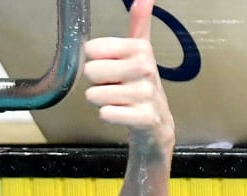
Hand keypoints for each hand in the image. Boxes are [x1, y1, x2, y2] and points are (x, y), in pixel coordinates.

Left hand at [82, 0, 174, 157]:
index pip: (93, 49)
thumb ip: (139, 23)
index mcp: (141, 49)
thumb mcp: (140, 52)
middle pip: (90, 71)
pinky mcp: (144, 118)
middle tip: (114, 86)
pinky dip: (108, 116)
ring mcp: (145, 94)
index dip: (95, 61)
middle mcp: (145, 69)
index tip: (111, 66)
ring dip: (101, 101)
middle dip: (97, 83)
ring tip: (118, 101)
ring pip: (94, 94)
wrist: (156, 123)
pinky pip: (106, 113)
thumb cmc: (142, 85)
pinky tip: (121, 113)